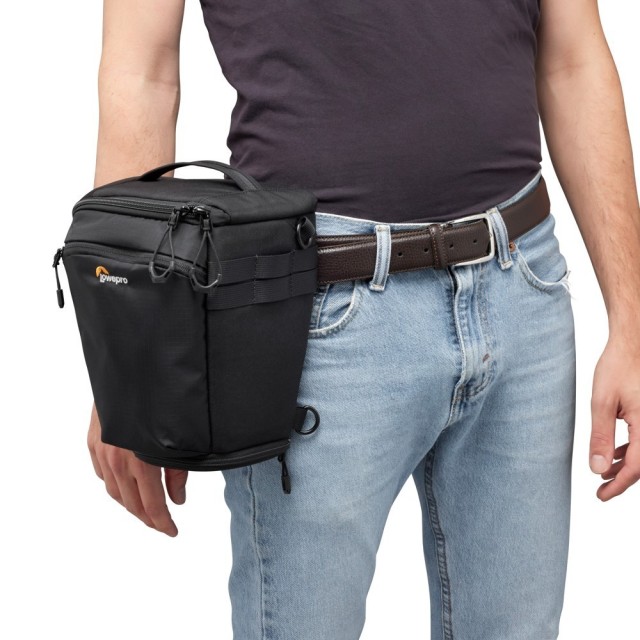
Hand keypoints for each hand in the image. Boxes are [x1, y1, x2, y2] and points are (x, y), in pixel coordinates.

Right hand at [87, 403, 186, 535]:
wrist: (133, 369)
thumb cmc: (160, 401)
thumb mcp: (177, 438)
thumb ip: (177, 471)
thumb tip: (177, 499)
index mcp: (139, 460)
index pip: (150, 504)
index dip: (162, 522)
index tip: (172, 532)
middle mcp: (116, 459)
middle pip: (131, 503)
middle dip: (147, 517)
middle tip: (162, 524)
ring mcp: (102, 450)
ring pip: (114, 492)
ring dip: (130, 504)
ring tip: (146, 509)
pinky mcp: (93, 441)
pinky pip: (102, 474)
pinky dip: (115, 486)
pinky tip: (126, 486)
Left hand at [589, 337, 639, 499]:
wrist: (633, 342)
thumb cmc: (618, 366)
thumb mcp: (602, 402)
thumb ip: (600, 437)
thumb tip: (598, 469)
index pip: (637, 467)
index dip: (619, 485)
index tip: (601, 495)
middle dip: (624, 478)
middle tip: (602, 489)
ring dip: (628, 464)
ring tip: (605, 472)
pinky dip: (633, 449)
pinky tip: (617, 453)